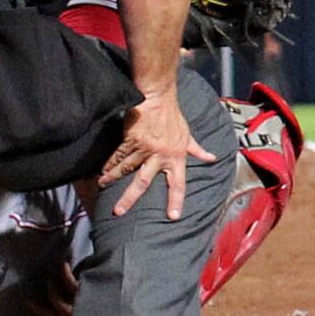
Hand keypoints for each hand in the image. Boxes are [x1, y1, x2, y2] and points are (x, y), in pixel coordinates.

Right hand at [99, 86, 210, 220]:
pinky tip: (102, 172)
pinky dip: (109, 164)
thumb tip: (212, 158)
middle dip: (129, 198)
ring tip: (102, 187)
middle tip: (118, 212)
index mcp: (176, 157)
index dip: (176, 200)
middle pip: (143, 181)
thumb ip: (197, 150)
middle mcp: (160, 156)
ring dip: (112, 179)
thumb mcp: (188, 136)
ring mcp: (144, 149)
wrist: (158, 99)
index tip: (173, 216)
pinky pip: (118, 156)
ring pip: (126, 168)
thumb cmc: (173, 118)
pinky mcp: (131, 140)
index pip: (178, 183)